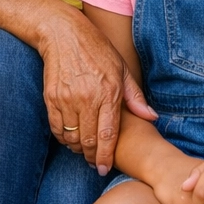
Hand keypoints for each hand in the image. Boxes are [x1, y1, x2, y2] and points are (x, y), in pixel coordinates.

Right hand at [39, 10, 157, 172]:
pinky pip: (57, 129)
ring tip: (84, 150)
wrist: (64, 35)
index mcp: (109, 92)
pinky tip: (71, 138)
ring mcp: (67, 99)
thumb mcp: (122, 69)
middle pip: (89, 141)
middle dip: (93, 157)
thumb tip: (151, 117)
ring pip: (72, 138)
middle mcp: (87, 98)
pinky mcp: (52, 98)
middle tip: (96, 163)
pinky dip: (63, 138)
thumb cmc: (98, 51)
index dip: (107, 156)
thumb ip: (135, 97)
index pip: (108, 135)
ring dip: (78, 149)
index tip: (105, 169)